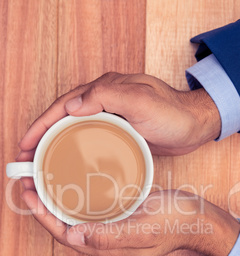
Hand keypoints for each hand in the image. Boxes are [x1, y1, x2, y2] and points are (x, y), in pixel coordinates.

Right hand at [18, 72, 220, 158]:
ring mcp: (111, 117)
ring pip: (75, 129)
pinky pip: (90, 139)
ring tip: (42, 162)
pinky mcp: (119, 131)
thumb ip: (108, 95)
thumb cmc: (172, 113)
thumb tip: (72, 104)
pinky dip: (75, 149)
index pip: (64, 105)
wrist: (194, 126)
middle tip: (28, 157)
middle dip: (43, 135)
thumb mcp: (141, 100)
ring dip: (56, 143)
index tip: (26, 143)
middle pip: (64, 117)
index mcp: (105, 90)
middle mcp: (104, 101)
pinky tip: (70, 162)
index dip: (42, 124)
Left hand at [21, 188, 239, 255]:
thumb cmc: (175, 223)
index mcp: (108, 247)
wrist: (198, 219)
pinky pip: (90, 211)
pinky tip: (72, 183)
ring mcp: (113, 230)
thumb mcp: (144, 228)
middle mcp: (106, 242)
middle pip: (65, 227)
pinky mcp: (120, 218)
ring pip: (75, 218)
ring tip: (43, 181)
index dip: (44, 216)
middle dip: (44, 208)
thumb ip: (111, 236)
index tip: (29, 195)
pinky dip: (75, 197)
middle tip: (29, 183)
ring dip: (57, 201)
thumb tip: (75, 237)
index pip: (65, 235)